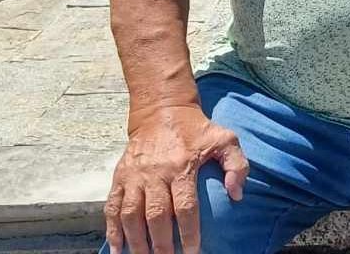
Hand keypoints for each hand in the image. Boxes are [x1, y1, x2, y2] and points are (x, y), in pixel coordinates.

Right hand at [104, 104, 249, 253]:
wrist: (162, 110)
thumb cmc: (197, 130)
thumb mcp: (224, 139)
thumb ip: (236, 164)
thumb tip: (237, 194)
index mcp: (182, 165)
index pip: (185, 206)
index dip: (189, 233)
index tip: (194, 252)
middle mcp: (156, 173)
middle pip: (156, 215)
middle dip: (161, 244)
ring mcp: (135, 176)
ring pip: (131, 214)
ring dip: (136, 241)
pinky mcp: (119, 177)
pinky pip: (112, 207)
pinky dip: (112, 230)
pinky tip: (118, 249)